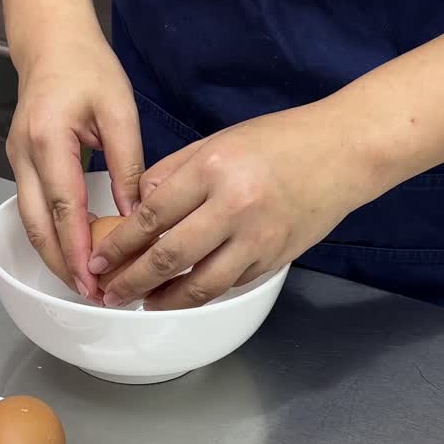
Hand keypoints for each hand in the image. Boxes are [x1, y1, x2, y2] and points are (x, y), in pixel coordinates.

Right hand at [5, 34, 143, 300]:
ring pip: (30, 222)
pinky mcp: (22, 164)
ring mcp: (17, 161)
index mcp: (48, 140)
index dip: (77, 250)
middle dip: (61, 265)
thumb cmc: (87, 67)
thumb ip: (128, 166)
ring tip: (85, 283)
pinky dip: (52, 235)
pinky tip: (75, 252)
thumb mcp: (120, 112)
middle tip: (91, 295)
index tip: (93, 280)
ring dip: (55, 256)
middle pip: (36, 226)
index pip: (62, 207)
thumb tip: (138, 217)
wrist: (52, 42)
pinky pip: (33, 209)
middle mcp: (24, 155)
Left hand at [89, 103, 379, 309]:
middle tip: (108, 291)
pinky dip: (201, 292)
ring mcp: (257, 238)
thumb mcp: (218, 142)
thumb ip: (173, 173)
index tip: (100, 259)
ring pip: (199, 285)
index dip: (120, 244)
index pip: (151, 215)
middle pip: (169, 257)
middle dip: (131, 280)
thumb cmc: (280, 141)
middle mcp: (234, 207)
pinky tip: (181, 293)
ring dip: (164, 299)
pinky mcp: (274, 259)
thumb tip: (136, 206)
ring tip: (141, 302)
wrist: (344, 152)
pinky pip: (228, 283)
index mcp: (213, 170)